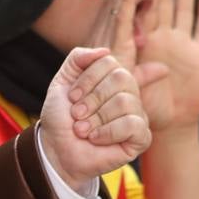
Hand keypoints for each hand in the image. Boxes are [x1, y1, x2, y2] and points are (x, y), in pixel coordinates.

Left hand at [40, 47, 150, 193]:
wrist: (56, 148)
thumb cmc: (61, 117)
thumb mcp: (61, 82)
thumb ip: (78, 58)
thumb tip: (104, 50)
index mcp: (112, 78)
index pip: (109, 62)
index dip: (86, 79)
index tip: (71, 97)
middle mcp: (128, 93)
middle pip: (121, 79)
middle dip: (92, 98)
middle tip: (77, 114)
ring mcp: (137, 115)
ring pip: (126, 102)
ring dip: (96, 118)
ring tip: (83, 130)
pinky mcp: (141, 137)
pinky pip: (133, 125)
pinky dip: (108, 132)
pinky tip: (96, 139)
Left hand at [116, 0, 198, 133]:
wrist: (169, 123)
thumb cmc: (145, 107)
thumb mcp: (134, 90)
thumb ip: (138, 76)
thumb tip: (151, 65)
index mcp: (140, 44)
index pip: (135, 13)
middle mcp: (160, 38)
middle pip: (158, 2)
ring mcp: (181, 44)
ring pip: (182, 9)